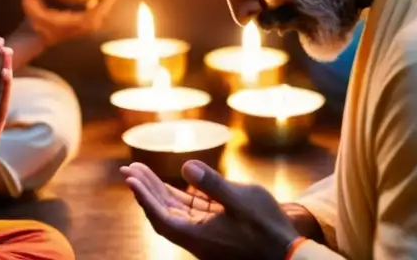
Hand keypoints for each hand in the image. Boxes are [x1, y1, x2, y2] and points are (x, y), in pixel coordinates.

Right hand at [21, 0, 124, 47]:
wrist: (41, 38)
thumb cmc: (39, 24)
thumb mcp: (30, 11)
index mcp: (76, 22)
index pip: (97, 11)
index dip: (108, 0)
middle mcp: (84, 26)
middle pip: (105, 12)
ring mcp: (86, 27)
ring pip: (103, 14)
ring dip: (109, 2)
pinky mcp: (85, 26)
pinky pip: (98, 15)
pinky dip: (102, 6)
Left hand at [122, 161, 299, 259]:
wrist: (287, 254)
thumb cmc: (267, 228)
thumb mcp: (243, 200)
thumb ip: (213, 183)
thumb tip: (185, 166)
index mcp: (198, 235)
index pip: (161, 215)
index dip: (143, 196)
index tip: (130, 177)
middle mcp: (197, 238)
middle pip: (162, 212)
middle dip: (145, 190)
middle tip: (129, 168)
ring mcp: (206, 236)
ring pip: (175, 212)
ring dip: (159, 192)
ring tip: (143, 172)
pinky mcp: (216, 232)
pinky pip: (190, 213)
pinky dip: (179, 197)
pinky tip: (176, 183)